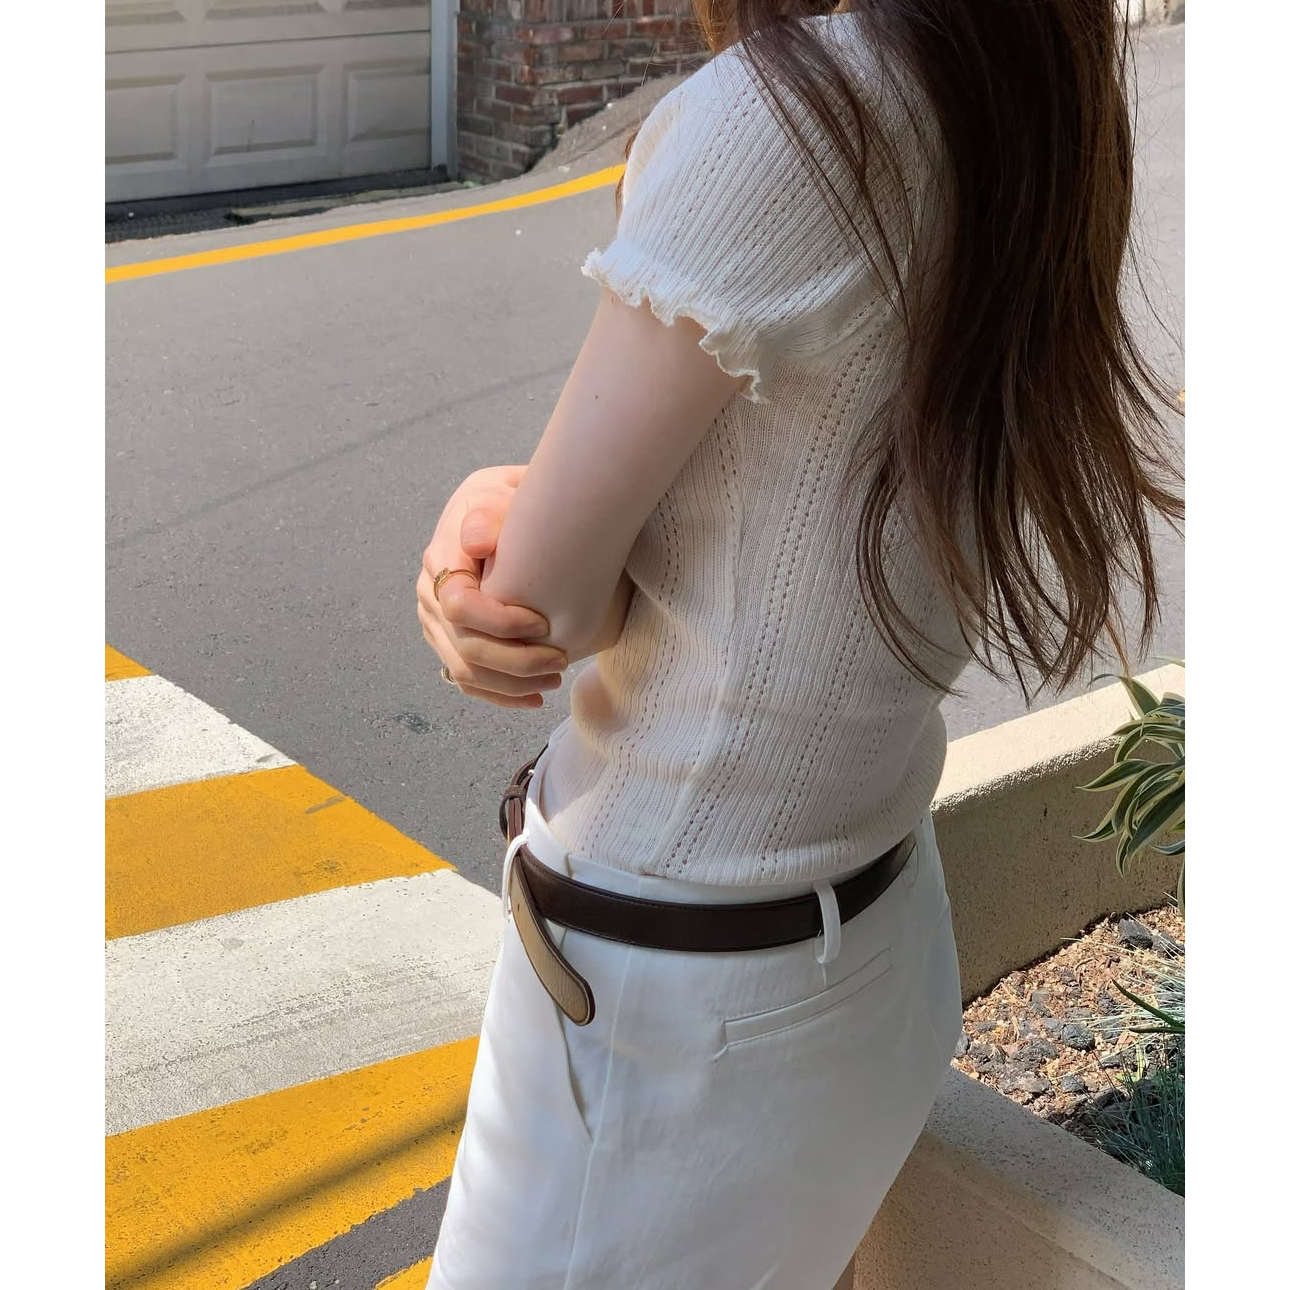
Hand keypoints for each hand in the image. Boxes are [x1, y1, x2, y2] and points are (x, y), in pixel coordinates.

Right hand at [417, 466, 569, 708]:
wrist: (501, 510)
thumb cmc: (510, 500)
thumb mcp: (502, 491)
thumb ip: (493, 513)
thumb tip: (477, 542)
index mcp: (442, 556)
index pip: (458, 606)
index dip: (501, 623)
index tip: (543, 623)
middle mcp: (429, 592)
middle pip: (463, 646)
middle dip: (515, 661)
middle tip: (560, 661)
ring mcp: (435, 620)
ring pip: (464, 670)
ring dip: (511, 683)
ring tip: (554, 679)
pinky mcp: (447, 639)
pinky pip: (466, 678)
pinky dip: (500, 694)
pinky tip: (533, 698)